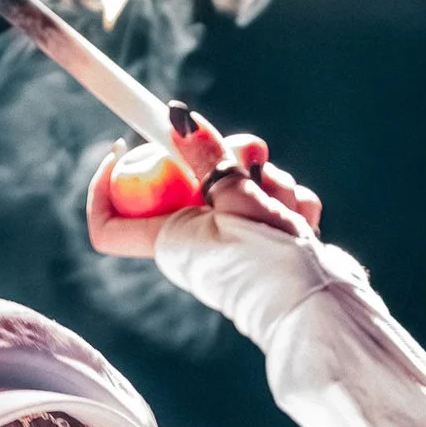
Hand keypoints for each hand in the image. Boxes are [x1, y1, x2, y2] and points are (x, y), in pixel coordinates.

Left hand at [85, 111, 322, 257]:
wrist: (322, 307)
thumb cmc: (270, 262)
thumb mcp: (236, 198)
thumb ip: (206, 156)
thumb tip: (176, 119)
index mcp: (169, 239)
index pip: (108, 225)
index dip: (103, 187)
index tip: (125, 146)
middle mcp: (194, 244)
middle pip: (193, 183)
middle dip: (229, 159)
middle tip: (252, 151)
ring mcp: (233, 245)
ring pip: (243, 189)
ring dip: (271, 183)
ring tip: (284, 202)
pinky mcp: (269, 245)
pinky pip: (273, 207)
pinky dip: (291, 206)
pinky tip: (304, 222)